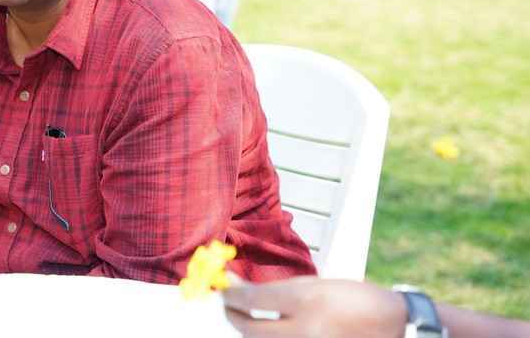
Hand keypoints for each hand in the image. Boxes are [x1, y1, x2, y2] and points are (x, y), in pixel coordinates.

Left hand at [222, 276, 406, 337]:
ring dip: (248, 332)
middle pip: (250, 329)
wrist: (395, 329)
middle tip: (228, 305)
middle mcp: (304, 330)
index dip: (230, 294)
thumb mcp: (317, 284)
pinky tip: (268, 332)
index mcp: (306, 302)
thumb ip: (278, 288)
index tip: (222, 288)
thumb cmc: (357, 300)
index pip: (252, 300)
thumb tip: (239, 287)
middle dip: (233, 316)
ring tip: (247, 318)